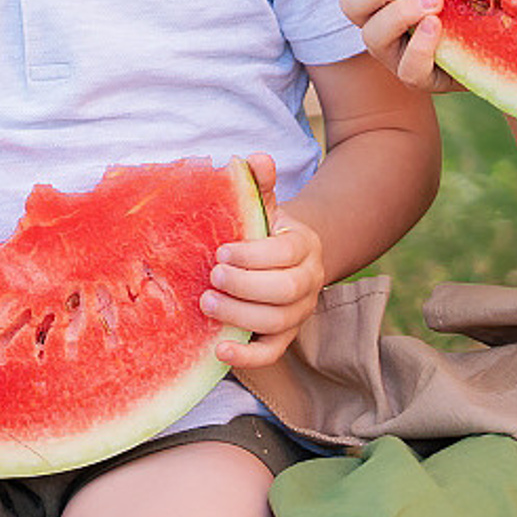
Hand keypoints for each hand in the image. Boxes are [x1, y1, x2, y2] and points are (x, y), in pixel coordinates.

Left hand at [202, 158, 326, 367]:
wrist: (282, 259)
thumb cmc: (264, 231)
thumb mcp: (264, 204)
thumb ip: (259, 182)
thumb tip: (255, 158)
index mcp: (305, 244)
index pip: (286, 253)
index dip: (254, 255)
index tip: (220, 251)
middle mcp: (309, 281)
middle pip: (285, 291)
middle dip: (246, 286)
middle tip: (211, 277)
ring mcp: (299, 312)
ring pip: (278, 322)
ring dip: (240, 315)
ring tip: (207, 303)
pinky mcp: (284, 338)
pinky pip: (271, 354)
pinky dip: (247, 357)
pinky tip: (219, 350)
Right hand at [337, 0, 462, 94]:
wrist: (502, 39)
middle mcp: (379, 21)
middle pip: (349, 4)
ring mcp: (396, 52)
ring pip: (371, 37)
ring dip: (398, 14)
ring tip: (433, 1)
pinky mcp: (422, 77)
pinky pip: (407, 71)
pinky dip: (419, 48)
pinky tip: (438, 27)